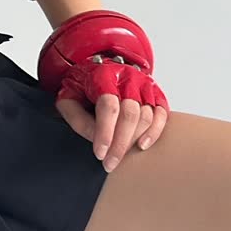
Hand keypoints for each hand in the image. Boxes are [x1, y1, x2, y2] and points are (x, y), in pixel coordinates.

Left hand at [55, 79, 169, 170]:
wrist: (99, 67)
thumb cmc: (83, 85)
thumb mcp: (68, 97)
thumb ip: (77, 117)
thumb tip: (95, 138)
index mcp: (104, 75)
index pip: (108, 106)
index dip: (105, 132)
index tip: (100, 154)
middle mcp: (128, 77)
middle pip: (130, 113)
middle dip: (120, 144)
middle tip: (109, 164)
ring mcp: (144, 84)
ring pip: (146, 115)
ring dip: (133, 141)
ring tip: (119, 156)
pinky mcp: (155, 93)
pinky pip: (161, 113)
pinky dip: (155, 131)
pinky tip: (143, 145)